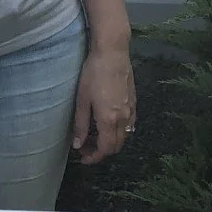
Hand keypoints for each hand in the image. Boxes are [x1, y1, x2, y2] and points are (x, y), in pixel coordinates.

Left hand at [69, 46, 135, 165]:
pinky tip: (108, 124)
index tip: (83, 158)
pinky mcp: (134, 102)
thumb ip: (80, 125)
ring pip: (124, 136)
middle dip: (102, 151)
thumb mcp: (82, 100)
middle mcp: (124, 118)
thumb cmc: (94, 74)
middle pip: (117, 146)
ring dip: (111, 142)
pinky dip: (120, 132)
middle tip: (86, 147)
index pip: (105, 148)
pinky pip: (130, 125)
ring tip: (95, 136)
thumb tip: (77, 144)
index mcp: (109, 119)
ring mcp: (131, 111)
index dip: (94, 157)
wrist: (113, 53)